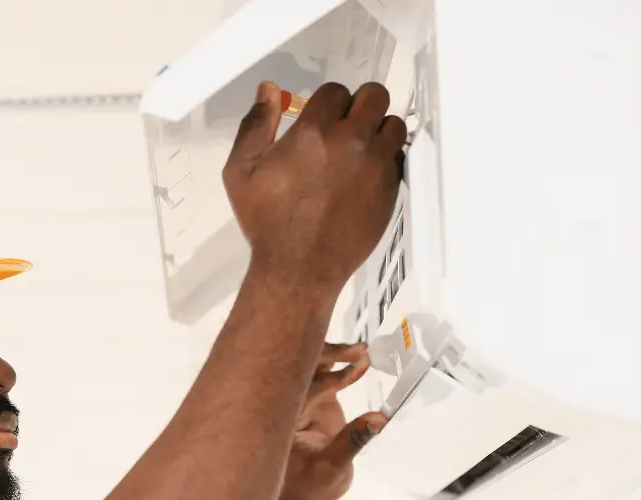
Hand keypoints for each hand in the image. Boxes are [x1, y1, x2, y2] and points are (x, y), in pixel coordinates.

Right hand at [222, 81, 405, 291]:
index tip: (320, 121)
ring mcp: (376, 165)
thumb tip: (268, 90)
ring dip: (378, 130)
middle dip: (359, 105)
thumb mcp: (241, 172)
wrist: (298, 268)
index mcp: (314, 132)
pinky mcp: (391, 188)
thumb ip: (255, 125)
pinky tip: (366, 174)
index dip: (327, 103)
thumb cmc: (265, 221)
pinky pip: (399, 157)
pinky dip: (386, 158)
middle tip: (345, 126)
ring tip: (360, 149)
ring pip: (394, 124)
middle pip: (374, 96)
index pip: (335, 91)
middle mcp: (351, 141)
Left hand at [272, 342, 387, 499]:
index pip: (301, 388)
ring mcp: (297, 400)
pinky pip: (322, 375)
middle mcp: (284, 405)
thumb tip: (378, 418)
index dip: (330, 376)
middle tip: (358, 349)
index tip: (357, 365)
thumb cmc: (305, 489)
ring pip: (308, 366)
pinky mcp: (311, 400)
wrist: (299, 497)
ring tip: (361, 351)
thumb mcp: (331, 470)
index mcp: (279, 421)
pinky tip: (360, 362)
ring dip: (333, 355)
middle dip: (326, 353)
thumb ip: (352, 442)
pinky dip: (340, 367)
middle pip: (297, 367)